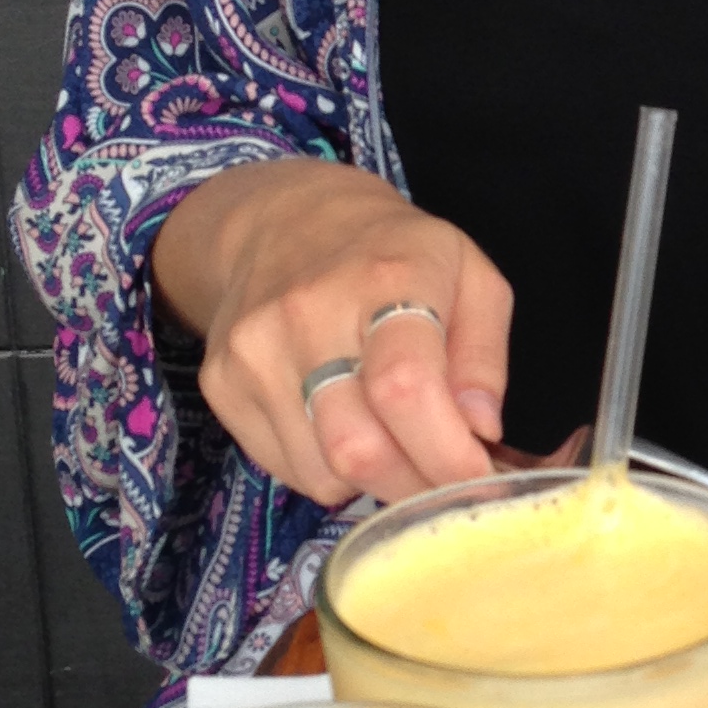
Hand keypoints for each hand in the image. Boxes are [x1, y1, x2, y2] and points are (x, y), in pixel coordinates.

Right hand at [153, 157, 513, 506]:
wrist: (282, 219)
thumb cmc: (396, 253)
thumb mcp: (471, 276)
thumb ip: (484, 357)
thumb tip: (481, 431)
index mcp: (385, 279)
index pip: (405, 387)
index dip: (447, 452)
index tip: (482, 476)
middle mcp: (308, 315)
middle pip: (357, 447)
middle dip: (416, 487)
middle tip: (448, 485)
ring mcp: (255, 353)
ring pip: (323, 473)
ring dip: (376, 482)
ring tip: (399, 444)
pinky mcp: (222, 384)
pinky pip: (288, 469)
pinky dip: (332, 471)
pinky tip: (348, 427)